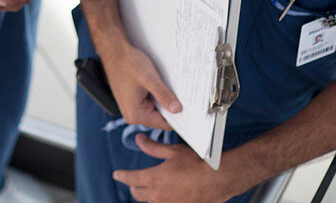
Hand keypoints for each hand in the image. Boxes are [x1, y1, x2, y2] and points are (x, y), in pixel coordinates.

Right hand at [101, 41, 180, 129]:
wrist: (113, 50)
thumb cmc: (127, 62)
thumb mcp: (149, 78)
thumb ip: (163, 95)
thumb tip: (177, 109)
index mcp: (136, 114)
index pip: (164, 123)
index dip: (178, 117)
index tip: (190, 108)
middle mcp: (132, 114)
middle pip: (160, 117)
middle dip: (170, 106)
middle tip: (179, 93)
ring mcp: (132, 108)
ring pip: (156, 108)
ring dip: (163, 99)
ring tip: (164, 85)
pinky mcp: (133, 100)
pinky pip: (150, 102)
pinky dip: (156, 95)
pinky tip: (156, 84)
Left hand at [113, 137, 233, 202]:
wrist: (218, 180)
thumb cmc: (196, 164)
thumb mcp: (172, 151)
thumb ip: (153, 147)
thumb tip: (139, 139)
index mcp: (153, 178)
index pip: (130, 179)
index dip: (122, 176)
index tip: (117, 174)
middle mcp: (158, 195)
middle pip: (137, 194)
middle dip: (134, 186)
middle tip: (134, 182)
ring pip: (150, 202)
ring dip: (148, 195)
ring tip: (152, 188)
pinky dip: (162, 200)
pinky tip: (166, 196)